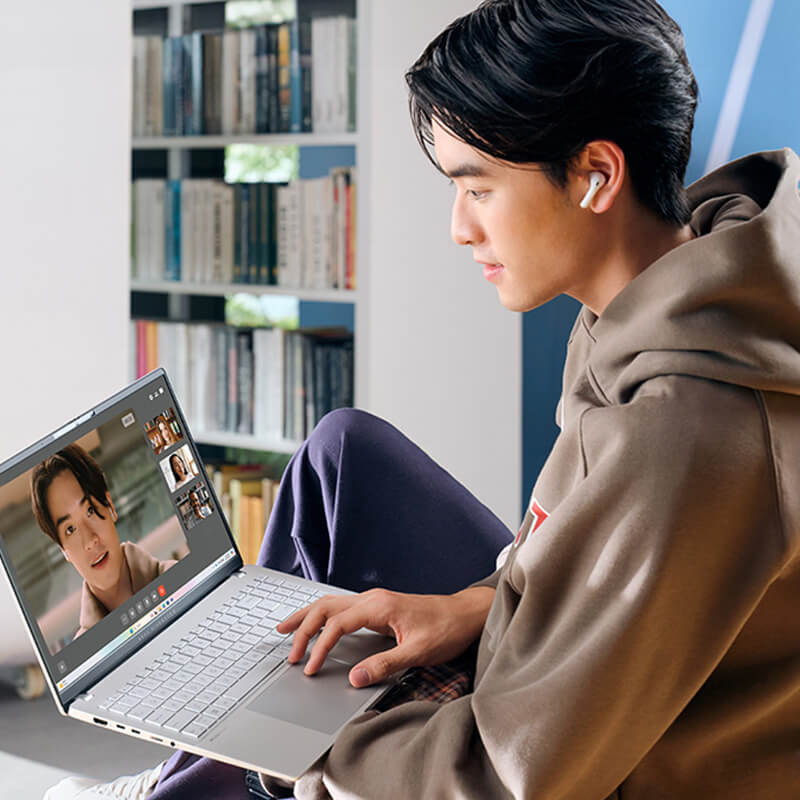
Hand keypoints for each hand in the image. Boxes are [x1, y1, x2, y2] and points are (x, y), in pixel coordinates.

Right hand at [276, 586, 494, 687]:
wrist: (465, 614)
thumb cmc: (446, 629)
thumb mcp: (417, 651)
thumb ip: (385, 665)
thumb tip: (354, 678)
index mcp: (378, 606)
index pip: (337, 624)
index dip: (319, 647)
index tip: (311, 668)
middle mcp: (372, 599)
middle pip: (326, 607)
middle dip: (303, 629)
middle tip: (289, 652)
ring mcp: (374, 600)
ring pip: (330, 603)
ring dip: (307, 617)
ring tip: (285, 629)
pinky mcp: (377, 606)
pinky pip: (341, 607)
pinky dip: (321, 616)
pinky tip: (315, 624)